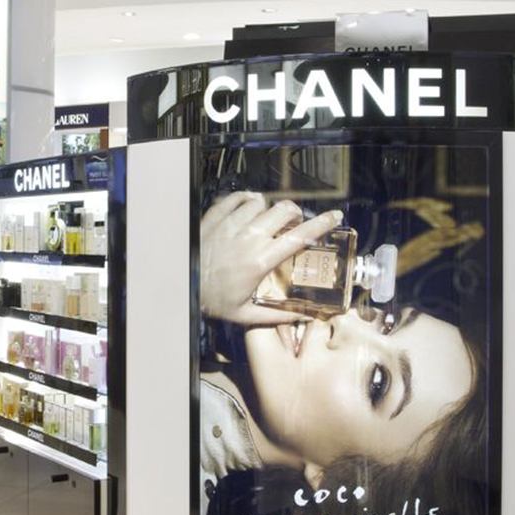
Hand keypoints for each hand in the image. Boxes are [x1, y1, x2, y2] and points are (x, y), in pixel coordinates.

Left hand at [199, 192, 341, 324]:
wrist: (179, 287)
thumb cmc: (211, 301)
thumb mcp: (246, 314)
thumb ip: (278, 315)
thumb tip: (304, 316)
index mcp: (261, 260)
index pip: (300, 236)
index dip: (322, 224)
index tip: (335, 216)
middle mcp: (248, 238)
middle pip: (284, 210)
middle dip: (296, 213)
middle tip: (294, 222)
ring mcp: (230, 224)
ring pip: (261, 202)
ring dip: (269, 209)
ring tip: (267, 220)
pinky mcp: (214, 217)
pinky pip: (237, 197)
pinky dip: (246, 199)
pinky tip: (248, 208)